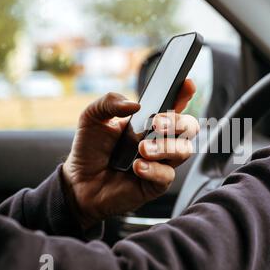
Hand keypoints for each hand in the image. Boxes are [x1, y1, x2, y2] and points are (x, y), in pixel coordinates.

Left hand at [62, 79, 199, 228]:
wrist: (80, 183)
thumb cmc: (90, 150)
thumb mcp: (92, 118)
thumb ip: (109, 102)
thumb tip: (135, 105)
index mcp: (150, 122)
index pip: (175, 105)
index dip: (185, 93)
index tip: (186, 85)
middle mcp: (160, 141)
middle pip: (190, 127)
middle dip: (178, 122)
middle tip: (156, 124)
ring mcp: (161, 163)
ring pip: (184, 151)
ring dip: (166, 147)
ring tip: (142, 149)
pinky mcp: (156, 184)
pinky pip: (167, 175)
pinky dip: (153, 170)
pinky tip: (136, 167)